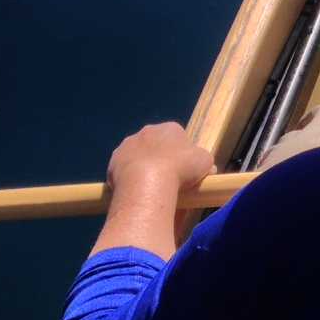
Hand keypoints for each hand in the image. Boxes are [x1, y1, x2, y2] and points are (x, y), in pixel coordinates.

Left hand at [91, 123, 213, 259]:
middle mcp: (146, 131)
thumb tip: (206, 168)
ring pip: (137, 156)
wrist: (147, 182)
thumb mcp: (205, 162)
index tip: (183, 169)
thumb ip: (204, 161)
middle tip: (167, 178)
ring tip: (150, 187)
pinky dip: (129, 178)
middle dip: (160, 158)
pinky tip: (136, 191)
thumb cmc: (181, 168)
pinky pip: (123, 169)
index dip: (181, 154)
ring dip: (143, 167)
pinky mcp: (113, 161)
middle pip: (155, 145)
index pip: (178, 137)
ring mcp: (127, 145)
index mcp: (170, 128)